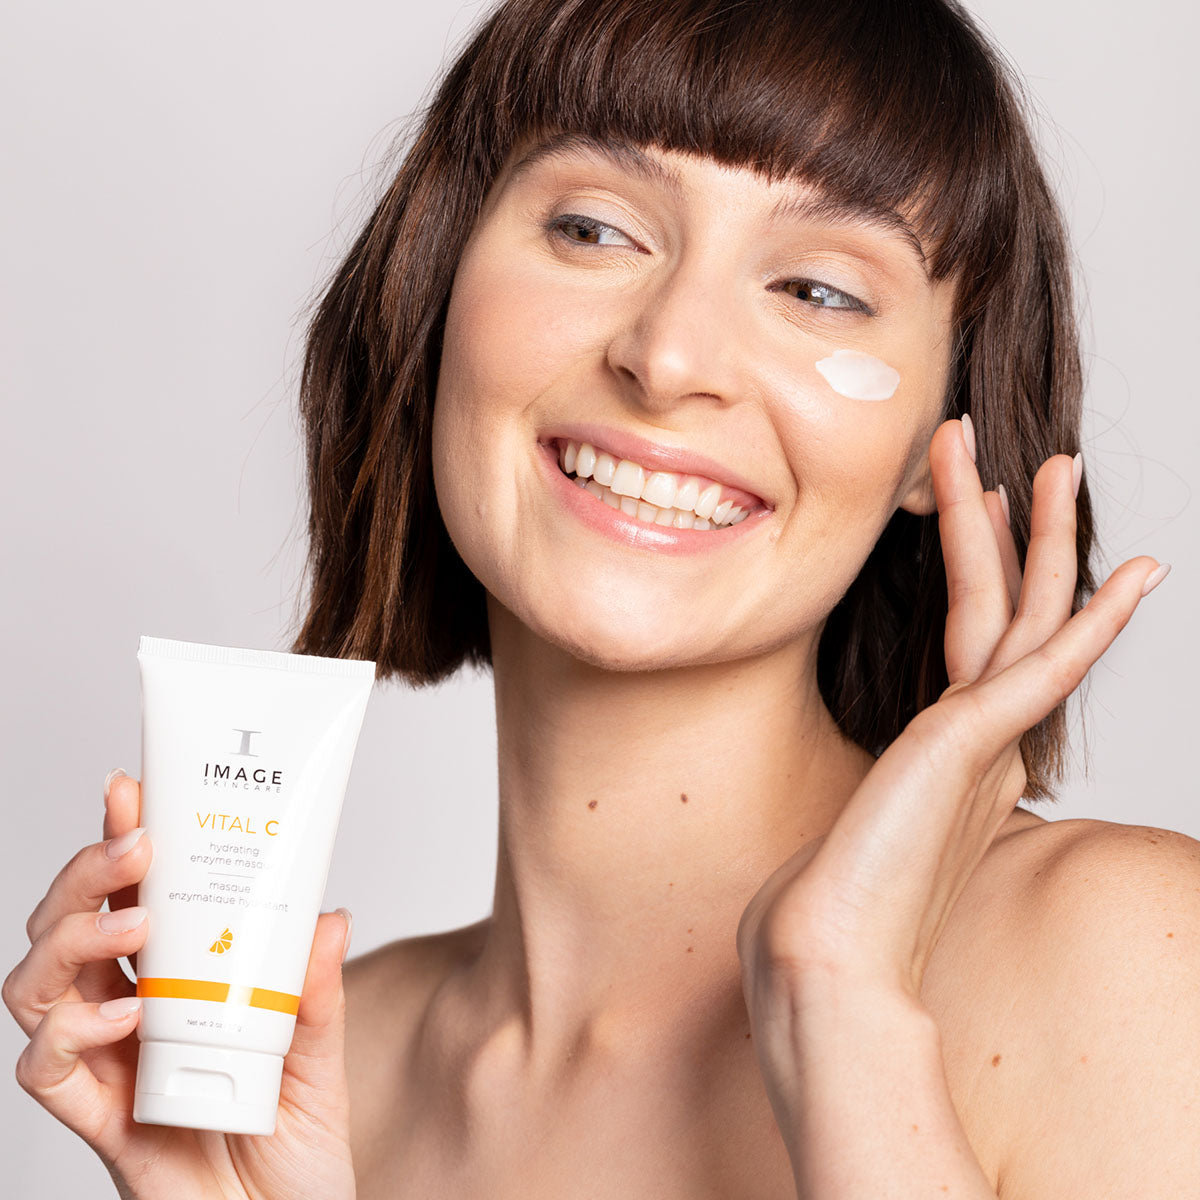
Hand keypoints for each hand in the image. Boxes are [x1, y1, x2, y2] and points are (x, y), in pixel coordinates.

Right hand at [3, 773, 355, 1199]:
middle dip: (87, 877)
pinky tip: (121, 1018)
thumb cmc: (294, 1148)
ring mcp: (107, 1068)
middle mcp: (127, 1018)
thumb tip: (330, 915)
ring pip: (37, 988)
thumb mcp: (319, 1053)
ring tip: (132, 928)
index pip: (129, 901)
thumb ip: (316, 990)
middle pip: (68, 930)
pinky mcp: (100, 1125)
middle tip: (135, 847)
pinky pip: (46, 1073)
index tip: (130, 790)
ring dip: (73, 942)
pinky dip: (69, 1036)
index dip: (118, 844)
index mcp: (172, 986)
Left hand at [736, 417, 1167, 1000]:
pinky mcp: (975, 745)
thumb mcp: (842, 829)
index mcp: (949, 756)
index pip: (972, 639)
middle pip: (1008, 612)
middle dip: (1019, 530)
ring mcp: (982, 742)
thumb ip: (860, 808)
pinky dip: (1093, 620)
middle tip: (1032, 459)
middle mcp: (978, 743)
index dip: (980, 568)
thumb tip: (836, 827)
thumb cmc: (824, 908)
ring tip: (1055, 463)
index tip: (978, 511)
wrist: (824, 962)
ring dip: (1041, 536)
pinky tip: (1128, 572)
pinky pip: (1047, 666)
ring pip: (1025, 615)